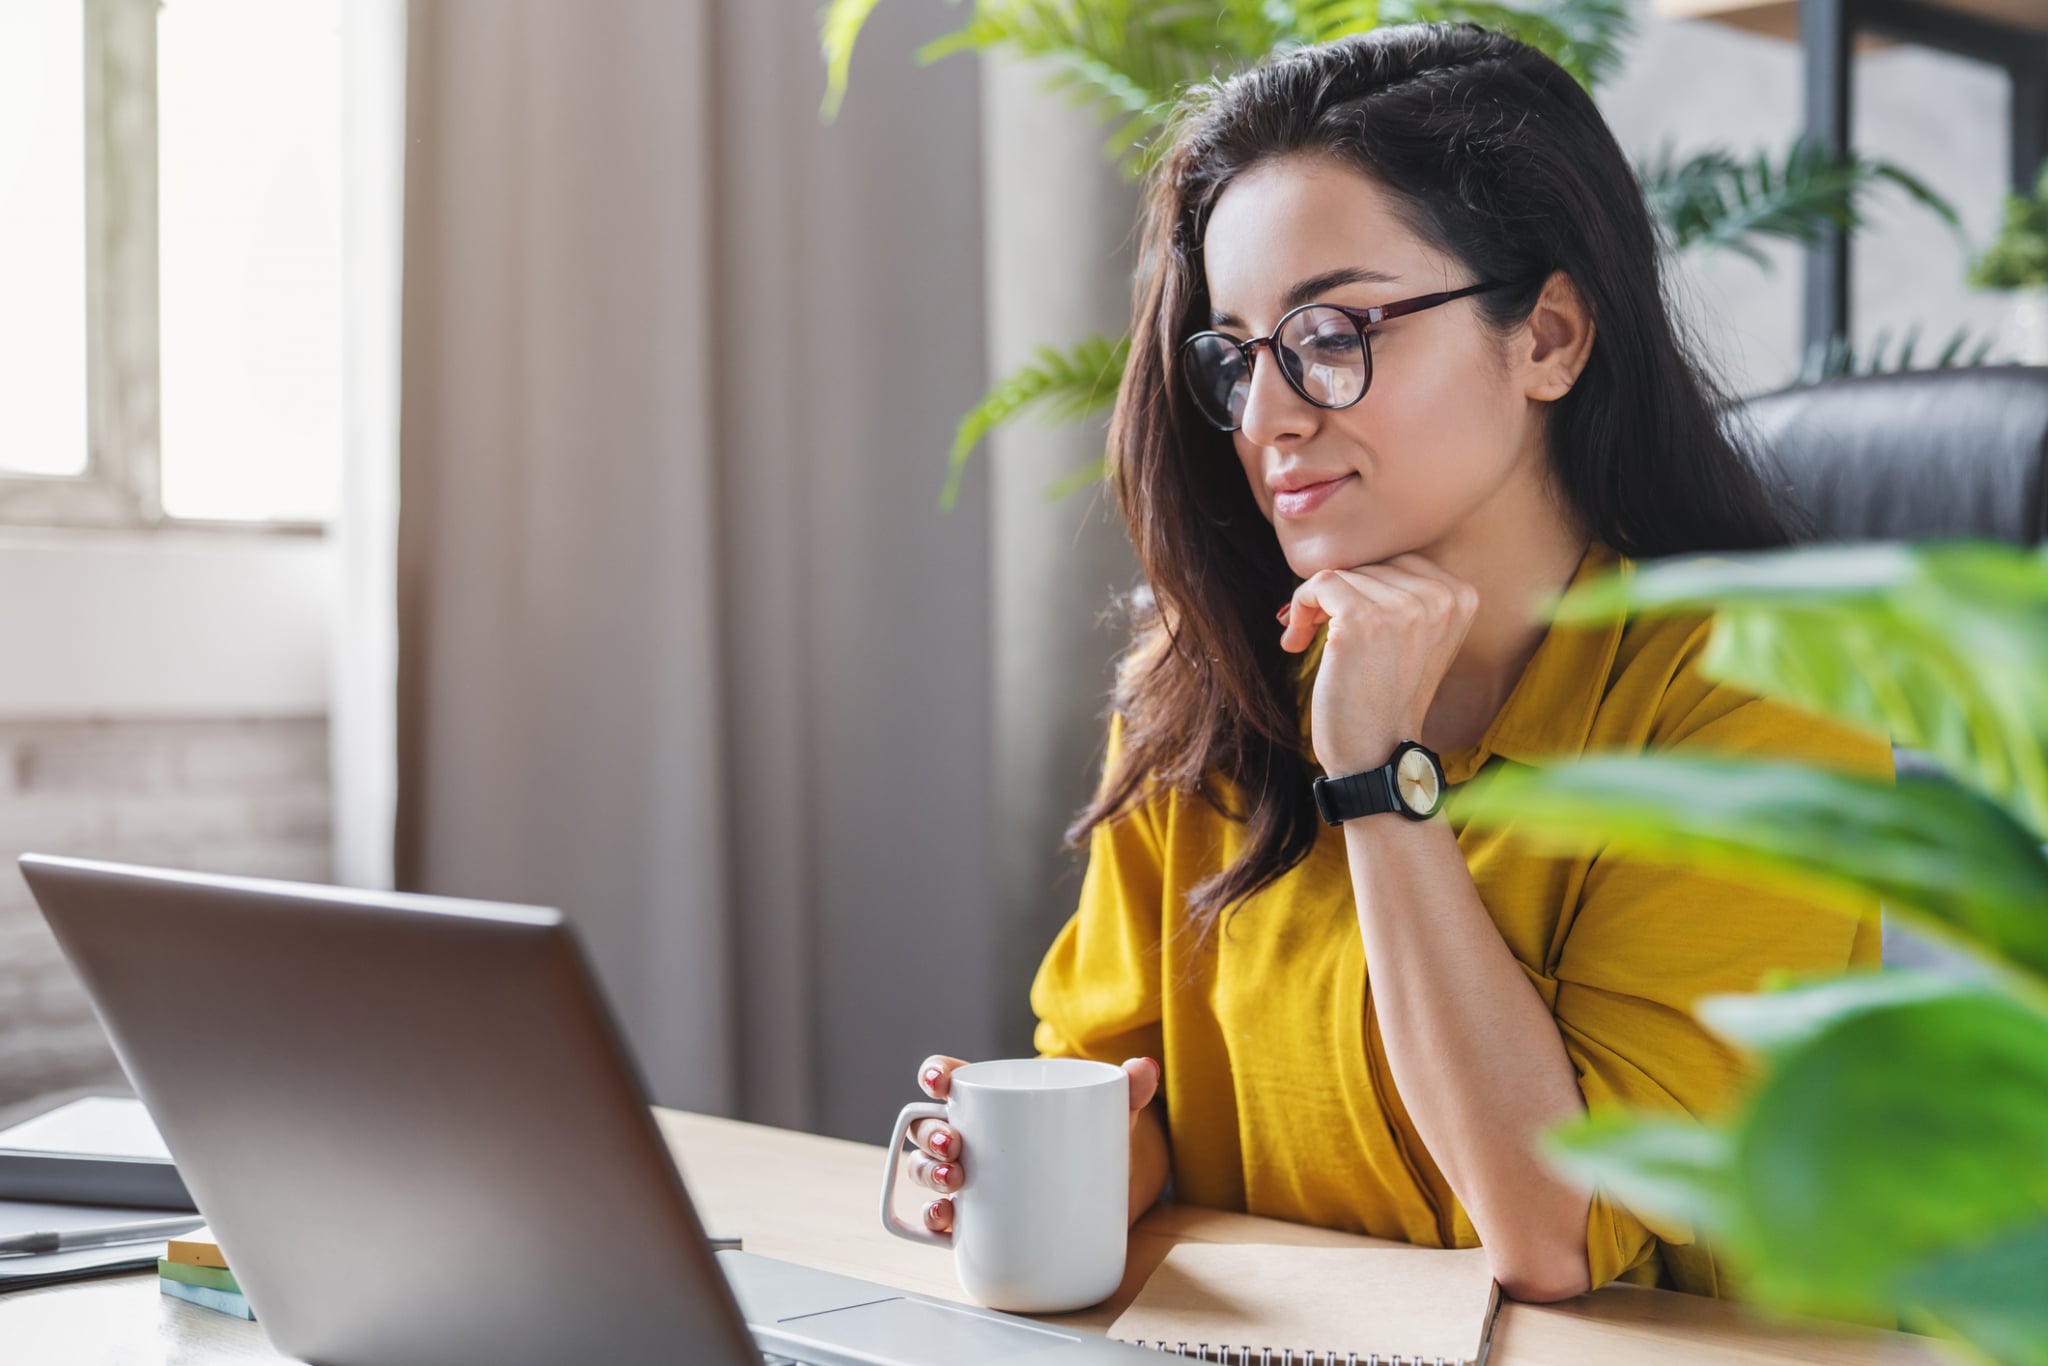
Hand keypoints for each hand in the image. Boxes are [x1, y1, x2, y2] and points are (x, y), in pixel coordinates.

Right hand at [904, 1054, 1161, 1238]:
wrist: (1107, 1190)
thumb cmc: (1092, 1136)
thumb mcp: (1110, 1111)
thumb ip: (1129, 1089)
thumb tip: (1146, 1068)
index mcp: (992, 1098)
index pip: (948, 1077)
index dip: (934, 1074)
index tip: (939, 1082)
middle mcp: (970, 1136)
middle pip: (929, 1127)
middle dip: (931, 1134)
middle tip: (954, 1145)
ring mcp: (970, 1178)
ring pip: (926, 1171)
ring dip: (927, 1174)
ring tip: (952, 1182)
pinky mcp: (977, 1218)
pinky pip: (941, 1219)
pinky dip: (933, 1220)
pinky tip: (943, 1221)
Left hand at [1276, 553, 1478, 775]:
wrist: (1377, 755)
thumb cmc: (1387, 697)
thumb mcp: (1416, 637)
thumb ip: (1404, 593)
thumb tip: (1352, 553)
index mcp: (1462, 596)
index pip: (1397, 560)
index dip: (1363, 585)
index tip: (1344, 617)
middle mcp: (1440, 597)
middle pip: (1368, 563)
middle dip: (1337, 595)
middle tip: (1319, 630)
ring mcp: (1403, 608)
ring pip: (1341, 573)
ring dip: (1314, 605)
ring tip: (1309, 639)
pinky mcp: (1362, 620)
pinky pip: (1319, 584)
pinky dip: (1299, 608)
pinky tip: (1297, 642)